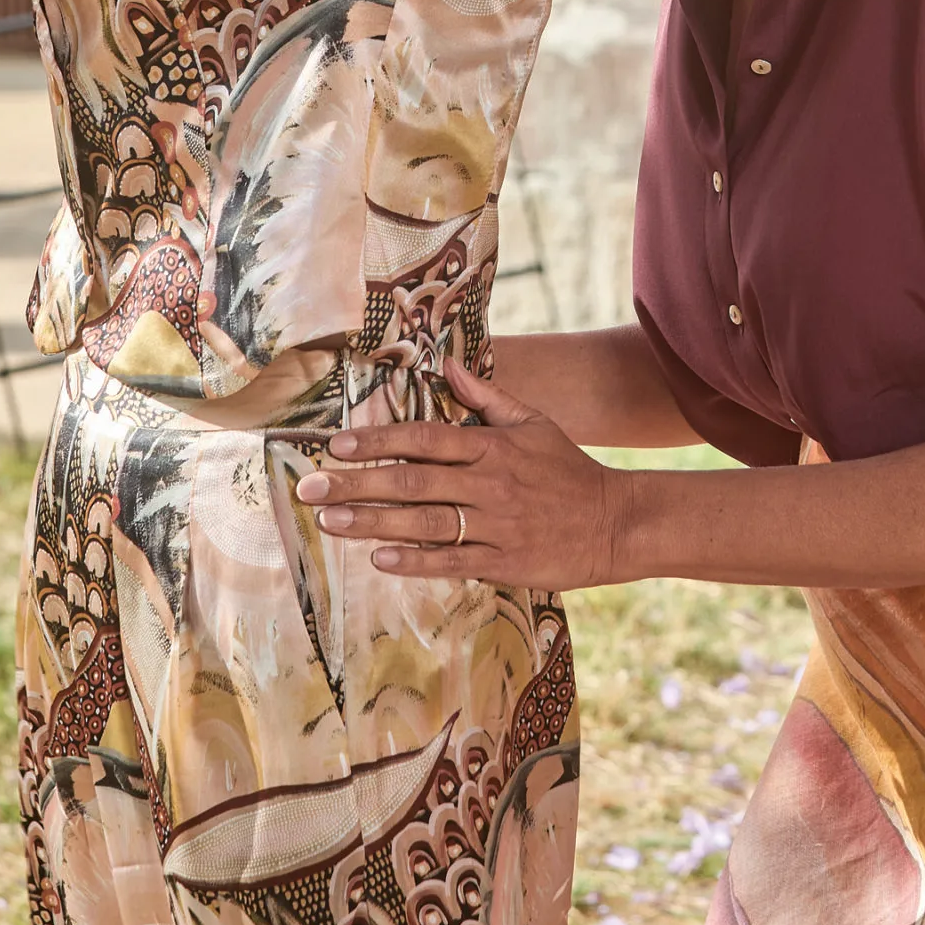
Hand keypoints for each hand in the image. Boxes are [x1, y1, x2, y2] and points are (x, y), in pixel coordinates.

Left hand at [294, 356, 627, 588]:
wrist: (614, 522)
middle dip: (356, 483)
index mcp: (491, 446)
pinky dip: (413, 560)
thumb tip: (444, 363)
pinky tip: (378, 557)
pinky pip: (450, 560)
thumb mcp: (532, 423)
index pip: (425, 438)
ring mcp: (494, 524)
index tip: (335, 444)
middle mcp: (488, 483)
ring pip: (423, 523)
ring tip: (330, 521)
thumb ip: (485, 396)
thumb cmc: (566, 468)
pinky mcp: (501, 561)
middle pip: (412, 481)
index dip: (378, 440)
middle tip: (309, 488)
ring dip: (371, 522)